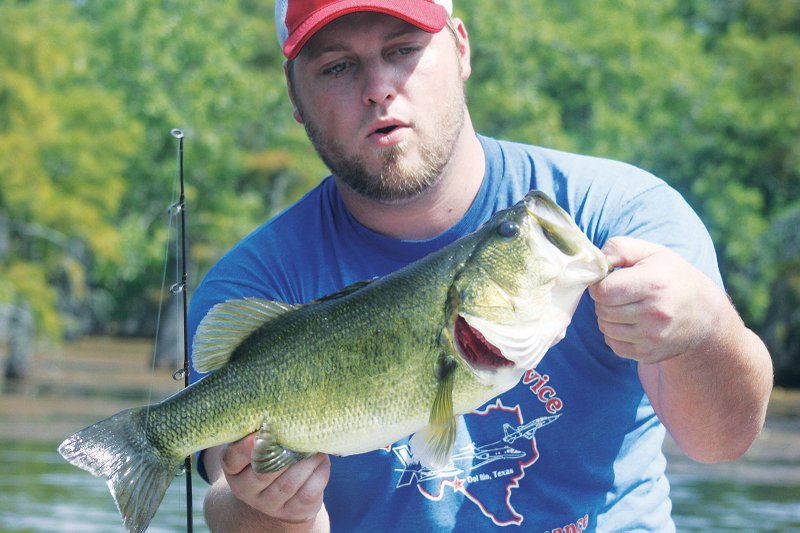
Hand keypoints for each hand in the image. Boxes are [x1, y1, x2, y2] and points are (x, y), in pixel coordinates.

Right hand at [220, 433, 330, 524]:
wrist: (280, 497)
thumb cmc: (270, 457)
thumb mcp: (258, 447)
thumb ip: (263, 431)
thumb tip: (284, 409)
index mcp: (234, 470)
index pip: (232, 459)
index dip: (244, 448)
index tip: (260, 433)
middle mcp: (247, 490)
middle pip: (262, 473)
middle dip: (284, 452)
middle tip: (299, 434)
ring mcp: (269, 504)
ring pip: (288, 483)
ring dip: (305, 462)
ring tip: (316, 446)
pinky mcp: (293, 511)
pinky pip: (307, 493)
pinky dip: (318, 474)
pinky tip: (321, 461)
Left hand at [588, 236, 722, 363]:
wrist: (704, 314)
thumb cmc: (671, 276)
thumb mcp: (651, 252)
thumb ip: (618, 248)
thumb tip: (594, 263)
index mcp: (654, 284)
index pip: (603, 291)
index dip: (600, 284)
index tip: (611, 280)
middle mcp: (655, 313)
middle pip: (602, 310)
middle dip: (605, 300)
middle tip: (621, 294)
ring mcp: (653, 337)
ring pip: (605, 328)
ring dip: (608, 317)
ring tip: (627, 307)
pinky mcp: (649, 354)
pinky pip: (613, 345)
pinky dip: (615, 334)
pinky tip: (631, 323)